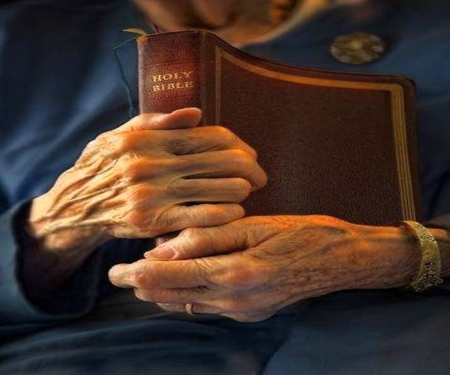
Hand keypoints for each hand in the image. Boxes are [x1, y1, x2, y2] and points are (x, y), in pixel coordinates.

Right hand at [23, 108, 265, 294]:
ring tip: (247, 191)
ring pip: (221, 189)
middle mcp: (154, 164)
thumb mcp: (120, 134)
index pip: (212, 136)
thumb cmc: (104, 166)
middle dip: (252, 168)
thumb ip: (158, 121)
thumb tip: (197, 113)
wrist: (75, 206)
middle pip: (224, 161)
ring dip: (243, 190)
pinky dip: (227, 213)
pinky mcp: (154, 222)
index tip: (250, 154)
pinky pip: (205, 217)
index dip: (239, 145)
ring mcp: (155, 194)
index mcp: (151, 139)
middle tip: (261, 176)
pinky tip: (235, 211)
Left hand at [109, 215, 418, 321]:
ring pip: (187, 305)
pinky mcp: (250, 313)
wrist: (341, 260)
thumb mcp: (254, 226)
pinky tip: (180, 279)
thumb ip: (208, 238)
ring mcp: (243, 311)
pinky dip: (186, 293)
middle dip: (144, 286)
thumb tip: (163, 249)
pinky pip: (207, 306)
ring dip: (163, 291)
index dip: (139, 274)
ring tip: (142, 276)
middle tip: (121, 273)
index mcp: (234, 274)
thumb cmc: (302, 234)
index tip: (116, 270)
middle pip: (174, 297)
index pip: (171, 278)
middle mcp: (235, 301)